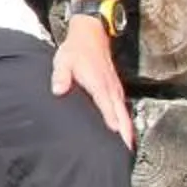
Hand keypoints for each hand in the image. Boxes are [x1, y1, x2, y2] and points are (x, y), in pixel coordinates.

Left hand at [50, 19, 133, 148]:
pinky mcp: (115, 89)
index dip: (111, 118)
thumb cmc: (75, 51)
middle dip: (125, 131)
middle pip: (120, 113)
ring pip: (124, 112)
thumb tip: (58, 90)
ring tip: (128, 148)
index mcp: (98, 83)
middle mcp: (110, 88)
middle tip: (127, 150)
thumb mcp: (63, 61)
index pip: (106, 104)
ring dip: (128, 129)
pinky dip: (126, 121)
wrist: (90, 35)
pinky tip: (125, 133)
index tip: (115, 132)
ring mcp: (115, 89)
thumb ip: (61, 76)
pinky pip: (123, 108)